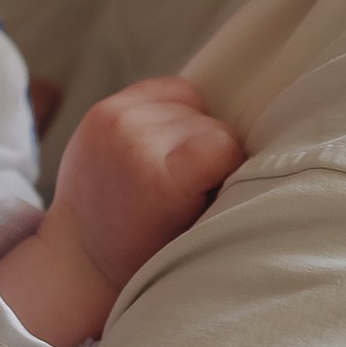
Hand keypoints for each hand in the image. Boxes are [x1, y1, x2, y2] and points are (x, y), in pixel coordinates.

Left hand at [0, 76, 239, 346]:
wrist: (82, 256)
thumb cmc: (149, 256)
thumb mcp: (197, 235)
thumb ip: (227, 192)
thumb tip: (263, 155)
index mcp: (162, 180)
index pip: (227, 143)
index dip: (229, 168)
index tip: (210, 193)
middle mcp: (135, 141)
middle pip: (211, 122)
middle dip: (209, 150)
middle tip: (186, 187)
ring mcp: (115, 120)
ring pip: (190, 102)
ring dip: (190, 128)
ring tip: (171, 164)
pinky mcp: (103, 110)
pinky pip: (164, 90)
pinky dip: (171, 112)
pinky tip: (160, 142)